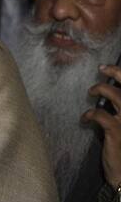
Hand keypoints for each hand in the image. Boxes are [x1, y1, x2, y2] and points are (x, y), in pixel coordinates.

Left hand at [83, 64, 120, 185]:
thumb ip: (118, 114)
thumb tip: (106, 100)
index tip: (108, 68)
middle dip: (117, 73)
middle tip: (102, 68)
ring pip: (117, 96)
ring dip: (101, 89)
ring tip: (92, 92)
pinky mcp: (117, 132)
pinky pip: (100, 115)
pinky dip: (90, 114)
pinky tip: (85, 119)